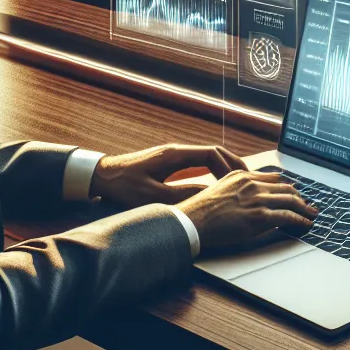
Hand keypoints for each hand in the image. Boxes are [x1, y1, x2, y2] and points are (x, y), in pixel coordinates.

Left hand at [88, 143, 248, 207]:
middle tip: (249, 179)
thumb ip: (180, 196)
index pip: (212, 154)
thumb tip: (208, 197)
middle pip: (214, 152)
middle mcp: (177, 151)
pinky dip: (212, 171)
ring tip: (239, 182)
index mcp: (175, 155)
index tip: (240, 181)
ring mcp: (173, 156)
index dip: (229, 166)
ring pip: (207, 157)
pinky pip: (198, 163)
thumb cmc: (122, 186)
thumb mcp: (152, 195)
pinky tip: (218, 184)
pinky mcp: (169, 163)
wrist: (100, 176)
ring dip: (224, 167)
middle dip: (233, 164)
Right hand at [177, 170, 317, 252]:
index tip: (292, 193)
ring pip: (291, 200)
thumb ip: (236, 190)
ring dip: (304, 209)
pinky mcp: (260, 216)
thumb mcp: (219, 190)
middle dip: (298, 197)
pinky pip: (288, 217)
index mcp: (242, 175)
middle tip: (307, 206)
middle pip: (285, 187)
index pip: (272, 178)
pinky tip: (305, 225)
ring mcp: (257, 199)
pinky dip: (301, 221)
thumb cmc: (200, 211)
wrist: (191, 221)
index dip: (285, 187)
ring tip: (311, 215)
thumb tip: (247, 200)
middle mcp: (252, 183)